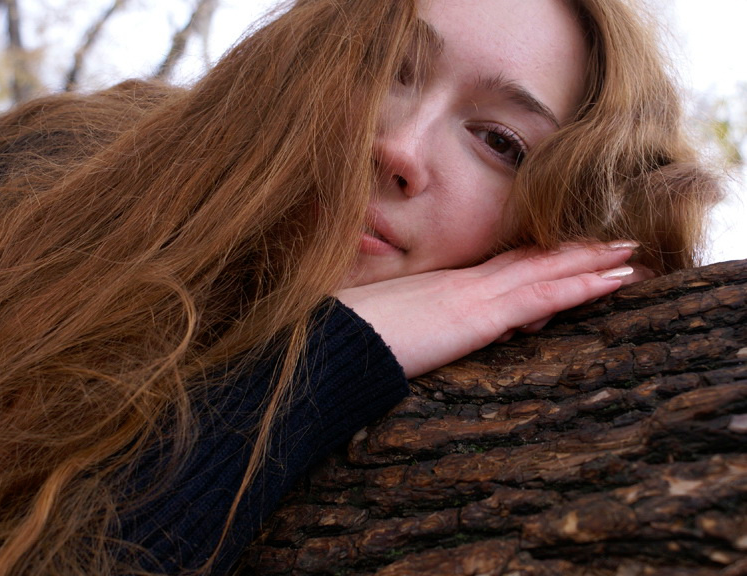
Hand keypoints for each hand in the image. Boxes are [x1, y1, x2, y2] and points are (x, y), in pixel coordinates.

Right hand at [336, 242, 651, 377]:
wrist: (333, 342)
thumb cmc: (346, 337)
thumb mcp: (383, 328)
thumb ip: (410, 325)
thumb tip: (425, 332)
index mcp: (441, 286)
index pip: (501, 269)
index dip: (538, 258)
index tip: (567, 252)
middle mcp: (463, 281)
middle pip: (530, 260)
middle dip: (574, 250)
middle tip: (616, 242)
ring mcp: (473, 294)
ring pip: (545, 270)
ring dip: (591, 261)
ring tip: (631, 254)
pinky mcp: (478, 315)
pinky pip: (542, 295)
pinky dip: (581, 285)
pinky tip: (614, 280)